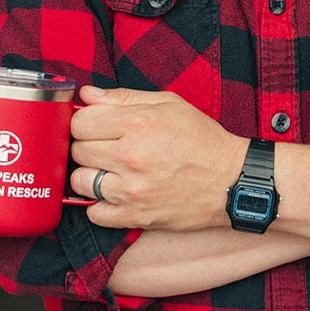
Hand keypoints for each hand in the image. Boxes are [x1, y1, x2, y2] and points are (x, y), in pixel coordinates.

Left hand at [68, 87, 245, 231]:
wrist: (232, 180)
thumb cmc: (202, 140)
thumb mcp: (168, 104)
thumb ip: (123, 97)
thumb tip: (87, 94)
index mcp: (138, 123)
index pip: (80, 122)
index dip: (84, 122)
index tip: (95, 126)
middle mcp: (131, 156)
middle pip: (78, 150)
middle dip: (87, 146)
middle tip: (105, 147)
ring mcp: (132, 190)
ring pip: (80, 182)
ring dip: (89, 175)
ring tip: (108, 171)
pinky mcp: (136, 216)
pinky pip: (94, 214)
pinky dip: (99, 205)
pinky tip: (113, 194)